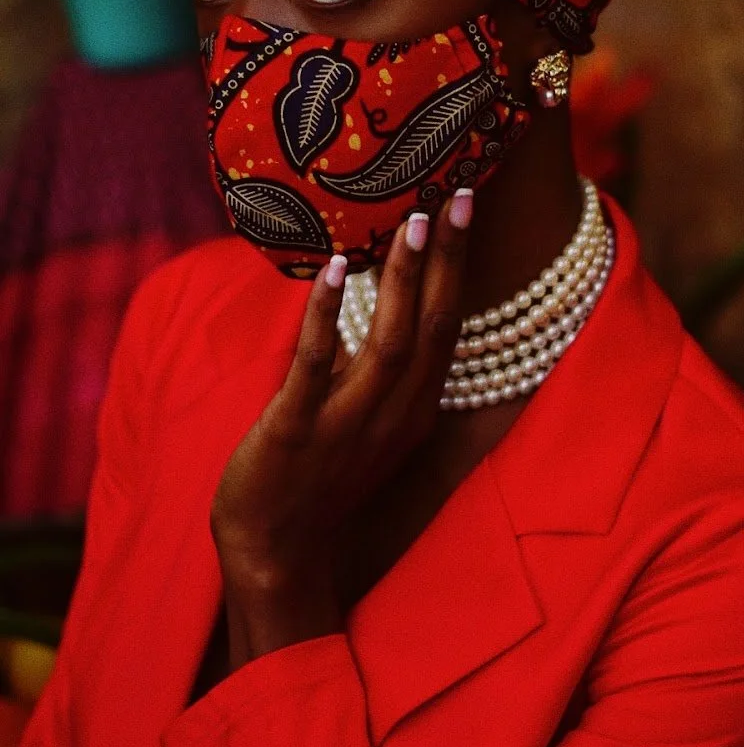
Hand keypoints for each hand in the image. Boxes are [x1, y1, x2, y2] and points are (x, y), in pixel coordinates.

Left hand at [210, 190, 473, 608]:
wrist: (277, 552)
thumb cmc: (322, 474)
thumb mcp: (366, 416)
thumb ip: (376, 360)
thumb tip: (377, 290)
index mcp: (415, 406)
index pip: (447, 323)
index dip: (457, 264)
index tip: (463, 205)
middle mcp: (395, 412)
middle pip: (432, 324)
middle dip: (446, 258)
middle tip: (454, 194)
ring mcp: (349, 423)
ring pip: (390, 342)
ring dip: (402, 279)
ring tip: (410, 221)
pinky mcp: (297, 430)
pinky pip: (317, 365)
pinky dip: (327, 316)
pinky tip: (331, 270)